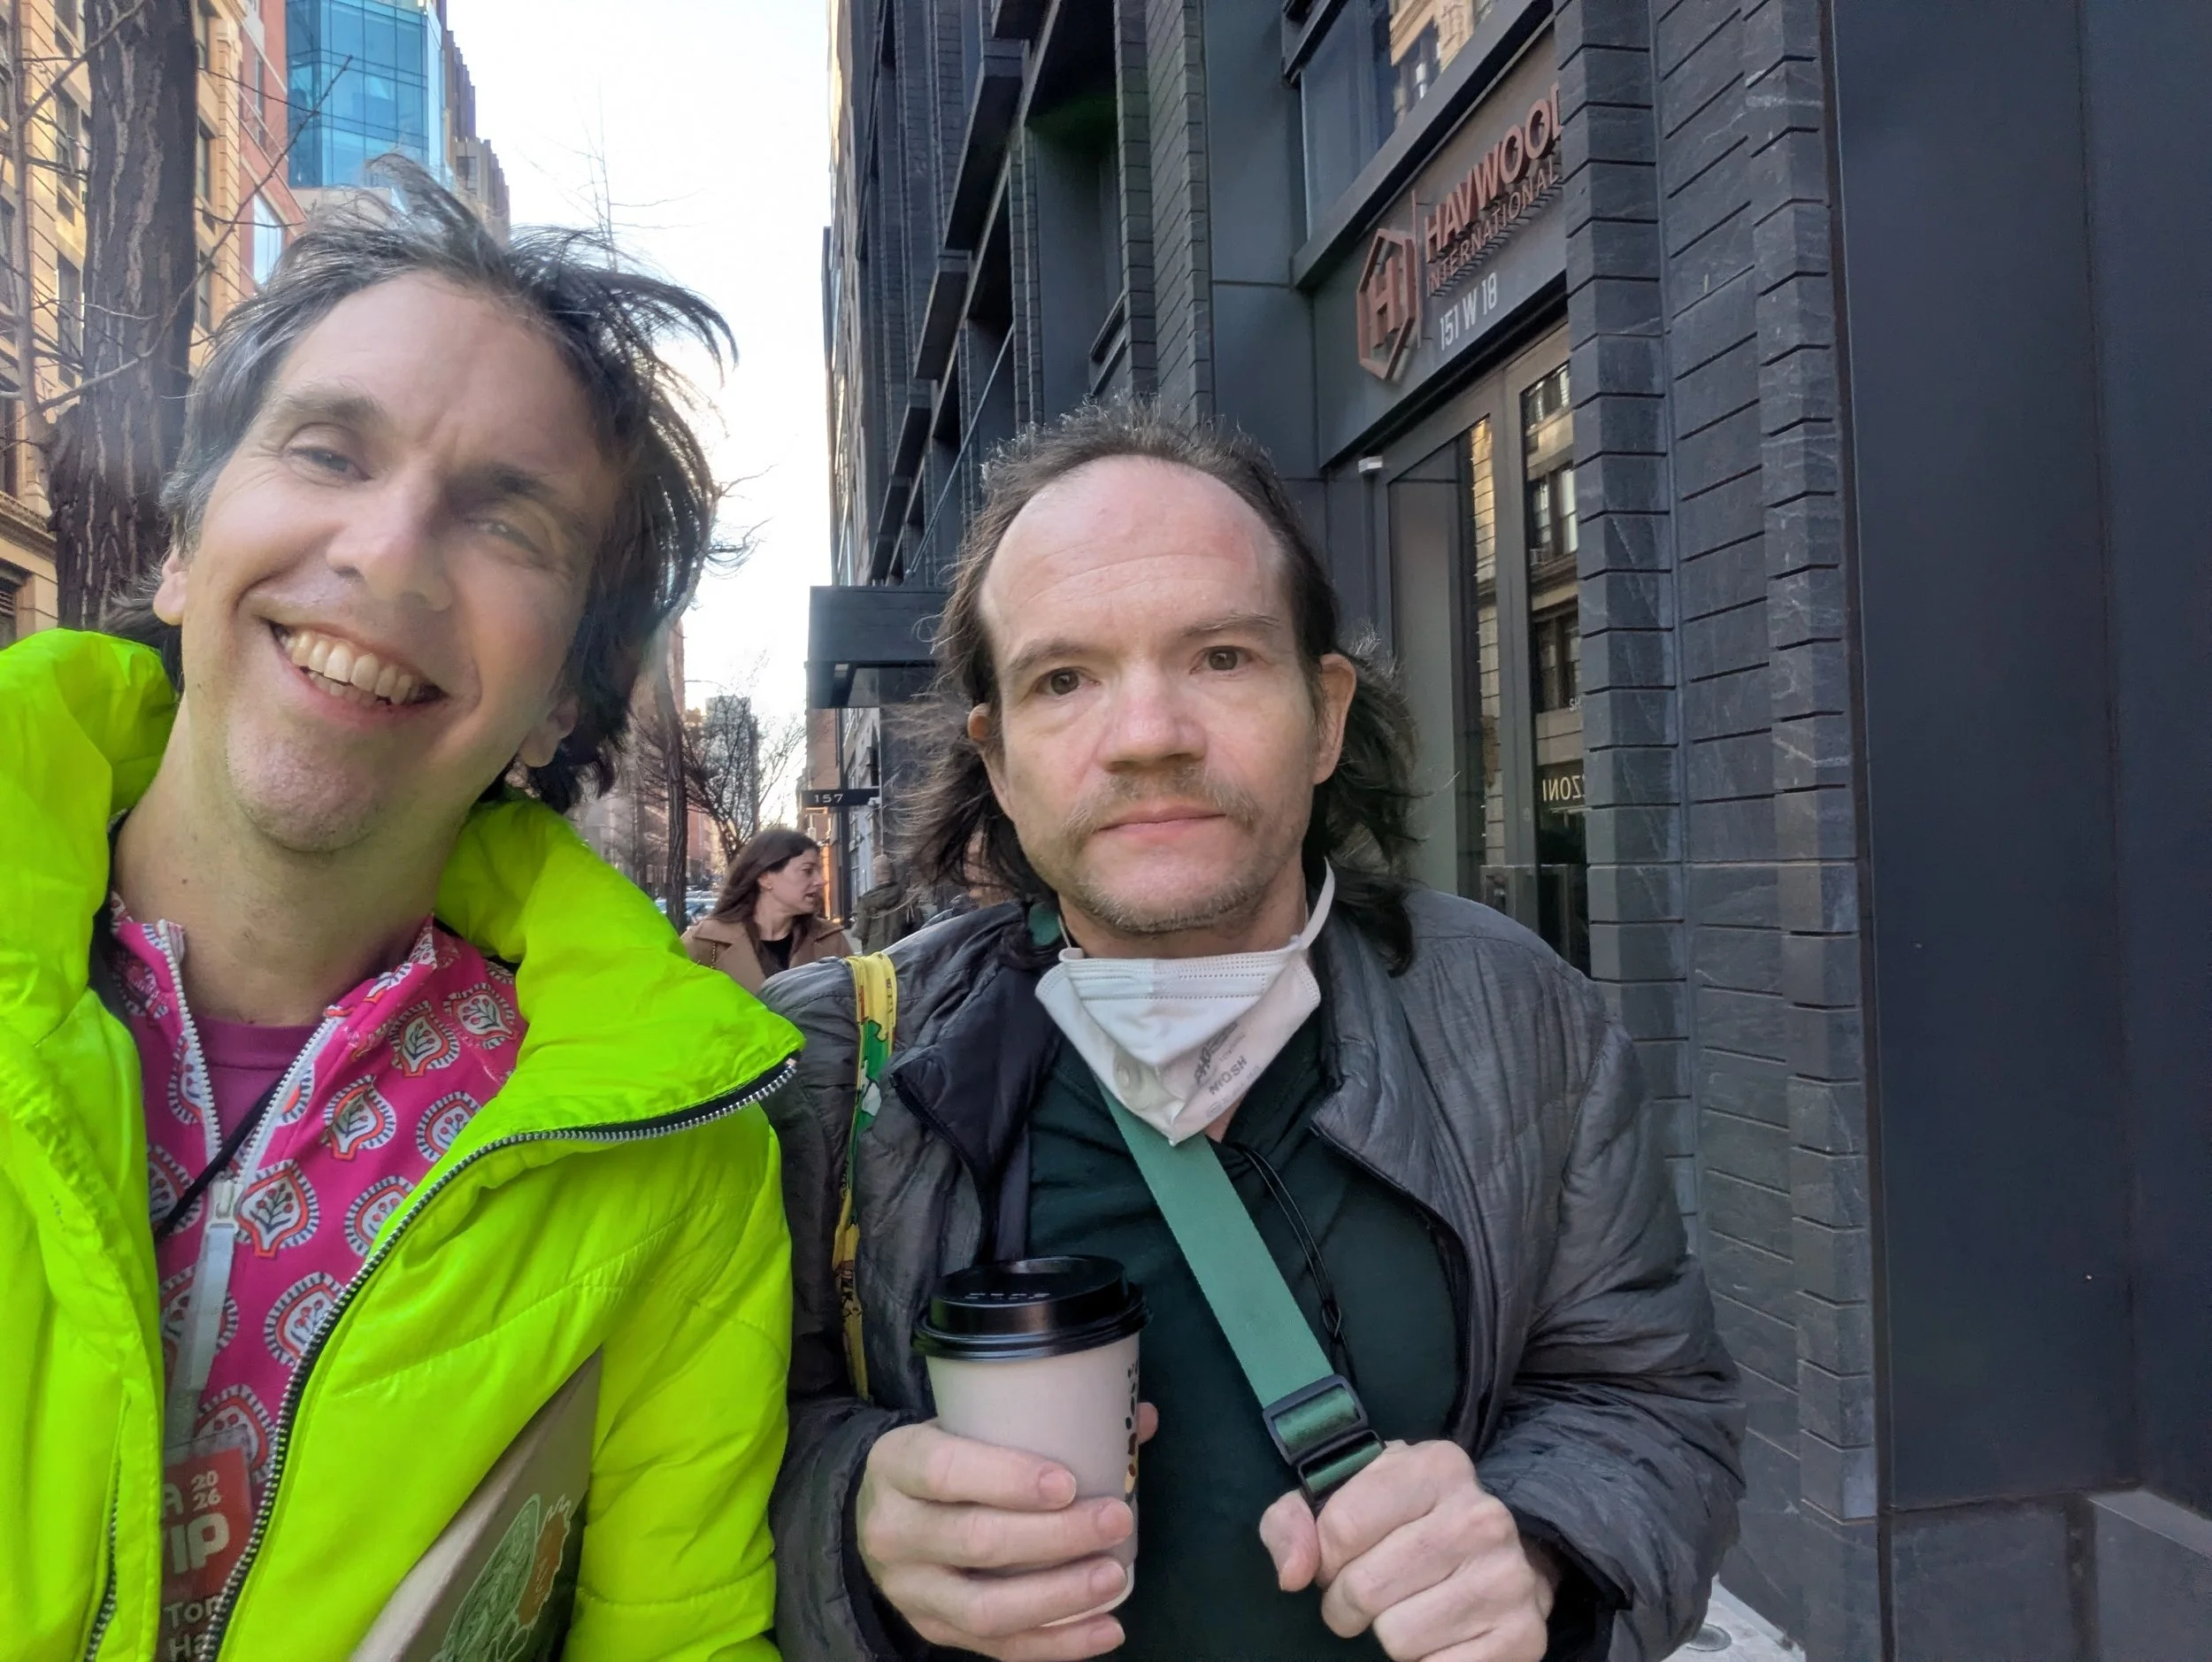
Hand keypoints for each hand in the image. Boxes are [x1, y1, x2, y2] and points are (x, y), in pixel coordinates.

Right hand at [856, 1407, 1158, 1661]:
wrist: (881, 1515)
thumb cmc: (942, 1461)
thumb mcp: (965, 1425)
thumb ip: (1041, 1421)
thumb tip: (1140, 1418)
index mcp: (896, 1464)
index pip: (944, 1471)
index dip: (1006, 1478)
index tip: (1068, 1483)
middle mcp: (892, 1531)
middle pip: (975, 1541)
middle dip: (1053, 1537)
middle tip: (1114, 1520)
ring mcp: (911, 1591)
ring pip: (985, 1607)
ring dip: (1059, 1596)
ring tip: (1113, 1576)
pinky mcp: (935, 1630)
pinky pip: (999, 1648)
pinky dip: (1058, 1643)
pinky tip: (1106, 1629)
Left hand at [1258, 1440, 1557, 1661]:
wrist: (1492, 1559)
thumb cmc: (1401, 1524)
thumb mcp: (1345, 1498)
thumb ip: (1293, 1520)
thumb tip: (1292, 1575)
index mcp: (1436, 1468)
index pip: (1341, 1528)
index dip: (1323, 1558)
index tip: (1335, 1561)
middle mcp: (1481, 1517)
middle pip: (1364, 1588)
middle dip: (1346, 1604)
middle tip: (1363, 1596)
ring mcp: (1508, 1579)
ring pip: (1397, 1637)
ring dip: (1385, 1635)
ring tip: (1400, 1612)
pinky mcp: (1524, 1637)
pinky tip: (1433, 1637)